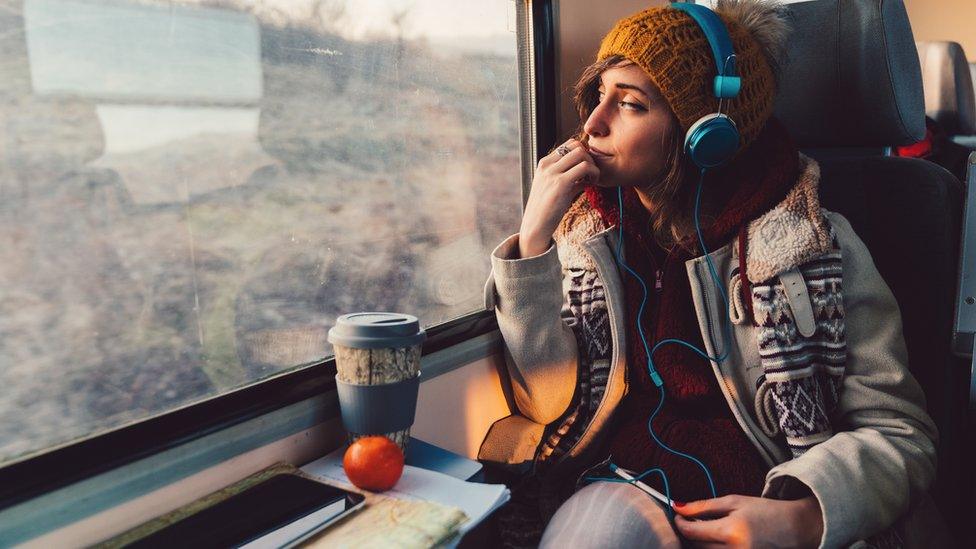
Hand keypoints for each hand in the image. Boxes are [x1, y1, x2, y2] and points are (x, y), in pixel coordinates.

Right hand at [518, 139, 598, 257]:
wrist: (535, 226)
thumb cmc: (546, 210)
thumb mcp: (553, 188)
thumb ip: (567, 178)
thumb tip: (585, 176)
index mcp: (544, 164)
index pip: (568, 145)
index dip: (582, 153)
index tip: (586, 168)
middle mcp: (547, 165)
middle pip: (576, 146)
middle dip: (589, 157)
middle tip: (591, 173)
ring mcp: (553, 173)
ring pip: (581, 153)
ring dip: (592, 165)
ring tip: (592, 179)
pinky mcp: (561, 184)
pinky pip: (584, 168)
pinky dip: (593, 174)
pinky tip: (591, 184)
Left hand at [673, 494, 823, 547]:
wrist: (795, 528)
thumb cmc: (765, 512)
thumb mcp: (734, 502)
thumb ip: (704, 506)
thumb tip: (677, 506)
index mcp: (732, 531)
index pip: (692, 532)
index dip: (680, 523)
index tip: (677, 516)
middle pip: (696, 547)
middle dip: (689, 534)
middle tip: (690, 522)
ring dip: (700, 544)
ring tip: (705, 531)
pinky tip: (716, 540)